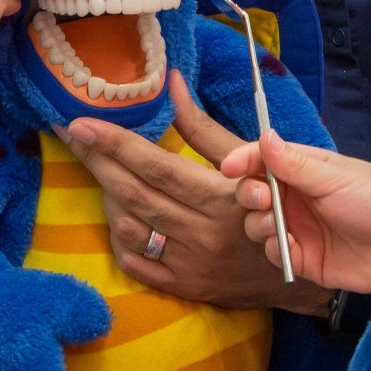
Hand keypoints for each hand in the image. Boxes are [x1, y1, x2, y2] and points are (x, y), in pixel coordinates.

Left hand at [61, 72, 332, 312]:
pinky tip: (117, 210)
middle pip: (134, 194)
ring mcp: (190, 265)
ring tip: (99, 169)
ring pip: (128, 227)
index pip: (157, 167)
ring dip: (107, 195)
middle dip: (96, 161)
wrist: (298, 276)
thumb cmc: (274, 204)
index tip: (81, 123)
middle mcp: (203, 234)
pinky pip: (134, 261)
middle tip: (71, 135)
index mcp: (222, 197)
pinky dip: (118, 234)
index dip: (115, 143)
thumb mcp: (248, 160)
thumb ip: (202, 125)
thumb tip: (172, 82)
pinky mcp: (183, 288)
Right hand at [222, 132, 370, 303]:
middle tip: (263, 198)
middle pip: (254, 190)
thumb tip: (264, 135)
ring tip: (274, 225)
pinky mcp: (302, 258)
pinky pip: (273, 252)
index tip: (230, 167)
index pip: (266, 158)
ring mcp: (298, 228)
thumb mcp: (335, 179)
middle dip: (250, 192)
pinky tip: (291, 248)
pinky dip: (275, 249)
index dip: (245, 160)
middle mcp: (298, 197)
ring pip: (257, 222)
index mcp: (308, 170)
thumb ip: (295, 164)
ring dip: (258, 222)